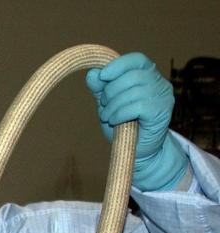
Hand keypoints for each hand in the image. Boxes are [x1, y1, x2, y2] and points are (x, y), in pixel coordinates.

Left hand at [86, 52, 185, 191]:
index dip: (117, 66)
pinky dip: (120, 114)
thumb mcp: (108, 103)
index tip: (102, 78)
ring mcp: (163, 96)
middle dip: (110, 92)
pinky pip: (137, 106)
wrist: (137, 150)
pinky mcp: (162, 111)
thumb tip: (92, 73)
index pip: (135, 59)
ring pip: (133, 91)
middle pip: (130, 76)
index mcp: (147, 74)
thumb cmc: (123, 124)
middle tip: (104, 107)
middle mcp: (159, 82)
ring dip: (113, 106)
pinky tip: (115, 122)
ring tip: (108, 117)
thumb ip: (101, 88)